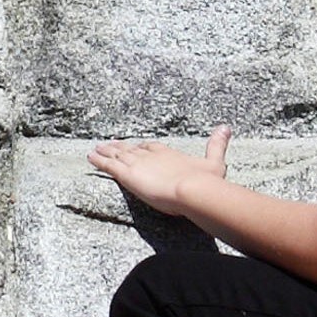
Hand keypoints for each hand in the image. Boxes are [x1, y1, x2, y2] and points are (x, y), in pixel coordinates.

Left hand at [87, 126, 232, 217]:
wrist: (193, 189)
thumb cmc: (205, 180)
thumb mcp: (215, 162)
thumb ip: (217, 144)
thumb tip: (226, 127)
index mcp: (167, 153)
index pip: (150, 147)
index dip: (142, 147)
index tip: (137, 146)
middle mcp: (150, 155)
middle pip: (131, 150)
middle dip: (120, 148)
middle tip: (110, 145)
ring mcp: (137, 164)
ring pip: (117, 155)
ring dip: (106, 152)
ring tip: (96, 148)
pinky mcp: (127, 175)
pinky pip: (108, 166)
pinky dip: (98, 161)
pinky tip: (90, 157)